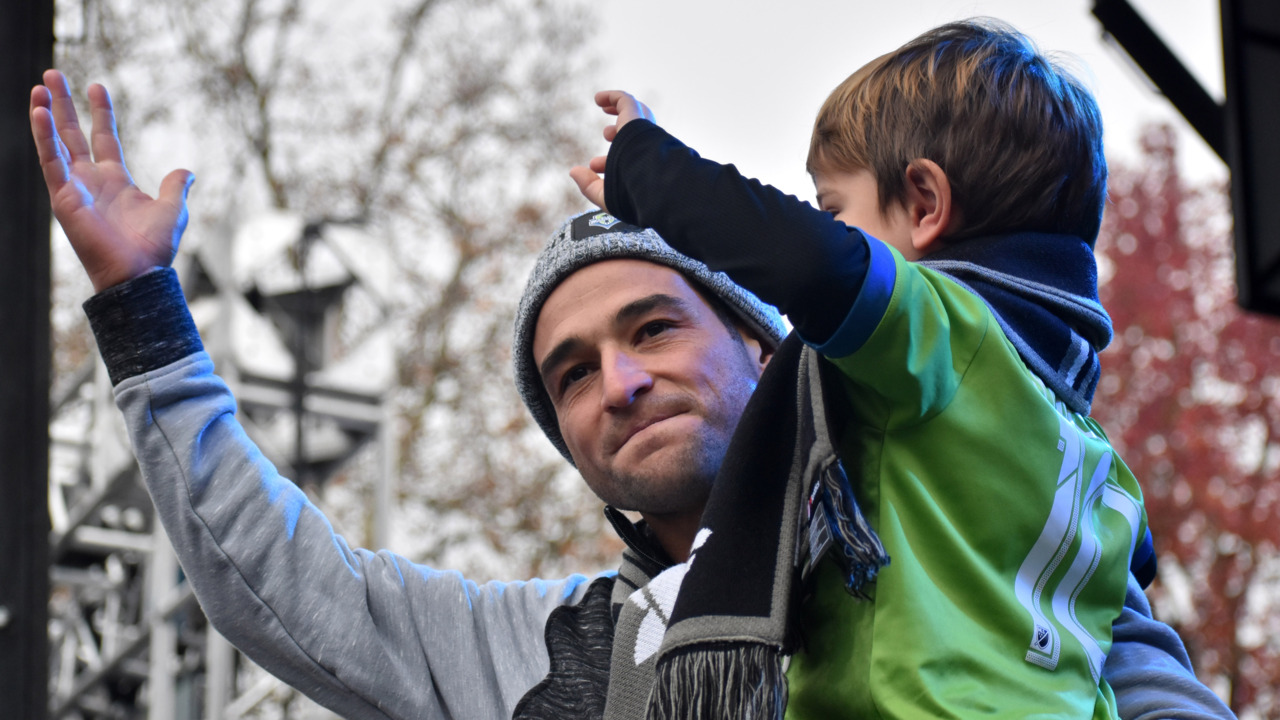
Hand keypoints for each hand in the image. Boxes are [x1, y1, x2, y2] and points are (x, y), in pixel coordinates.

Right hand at [30, 70, 193, 292]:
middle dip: (63, 104)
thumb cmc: (154, 247)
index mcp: (115, 180)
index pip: (104, 137)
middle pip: (72, 133)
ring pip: (55, 142)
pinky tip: (38, 112)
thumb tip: (186, 171)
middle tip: (52, 74)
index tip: (96, 86)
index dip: (101, 112)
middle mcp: (91, 180)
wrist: (139, 273)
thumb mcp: (172, 208)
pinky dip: (43, 136)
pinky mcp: (63, 197)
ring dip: (46, 113)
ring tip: (40, 85)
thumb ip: (175, 186)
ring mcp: (74, 187)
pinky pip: (50, 161)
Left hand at [569, 90, 655, 210]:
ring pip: (633, 114)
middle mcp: (644, 147)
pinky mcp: (635, 116)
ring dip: (618, 110)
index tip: (593, 165)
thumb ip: (589, 186)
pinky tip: (597, 98)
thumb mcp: (607, 195)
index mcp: (642, 167)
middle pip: (634, 134)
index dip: (607, 162)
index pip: (626, 161)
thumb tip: (573, 172)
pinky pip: (625, 100)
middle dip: (618, 134)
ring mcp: (641, 131)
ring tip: (603, 107)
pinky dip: (612, 97)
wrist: (651, 181)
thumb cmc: (633, 193)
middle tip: (607, 134)